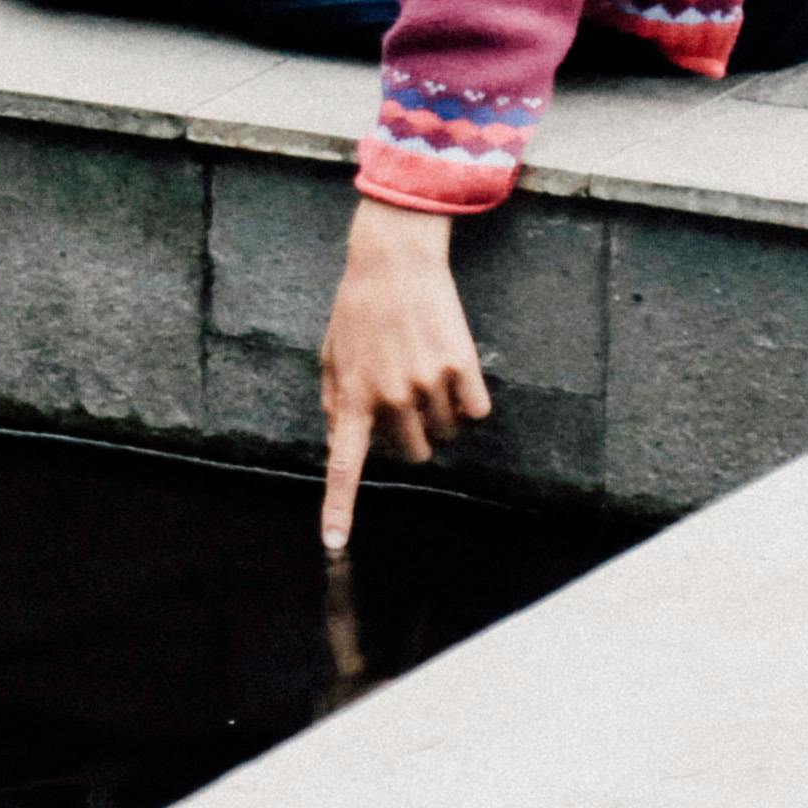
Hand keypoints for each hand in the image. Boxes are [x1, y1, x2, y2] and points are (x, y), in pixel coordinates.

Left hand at [317, 198, 492, 549]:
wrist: (393, 262)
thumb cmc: (357, 309)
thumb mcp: (331, 355)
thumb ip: (336, 402)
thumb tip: (342, 442)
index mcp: (353, 398)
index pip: (344, 466)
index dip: (341, 508)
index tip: (336, 545)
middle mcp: (390, 398)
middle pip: (415, 454)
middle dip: (414, 436)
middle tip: (409, 397)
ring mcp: (427, 384)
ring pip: (447, 434)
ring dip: (442, 416)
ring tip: (427, 372)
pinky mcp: (461, 368)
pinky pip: (476, 412)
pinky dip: (470, 400)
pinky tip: (455, 370)